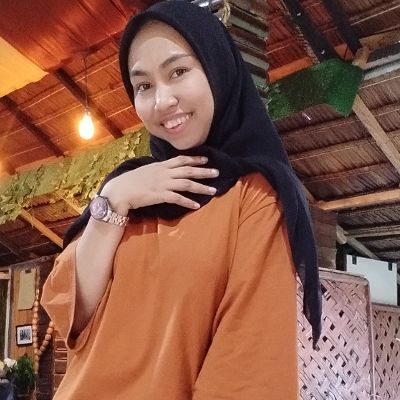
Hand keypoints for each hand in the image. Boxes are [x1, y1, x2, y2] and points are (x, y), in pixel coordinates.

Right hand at [100, 156, 218, 214]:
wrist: (120, 190)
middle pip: (188, 171)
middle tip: (217, 172)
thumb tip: (167, 170)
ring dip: (201, 187)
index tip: (206, 159)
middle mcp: (165, 173)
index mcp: (161, 165)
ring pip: (187, 184)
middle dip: (204, 171)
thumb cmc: (131, 181)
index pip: (182, 160)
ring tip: (213, 190)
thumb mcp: (147, 170)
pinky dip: (188, 202)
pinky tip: (197, 205)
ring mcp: (163, 184)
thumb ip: (159, 170)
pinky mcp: (160, 195)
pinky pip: (178, 198)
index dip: (195, 159)